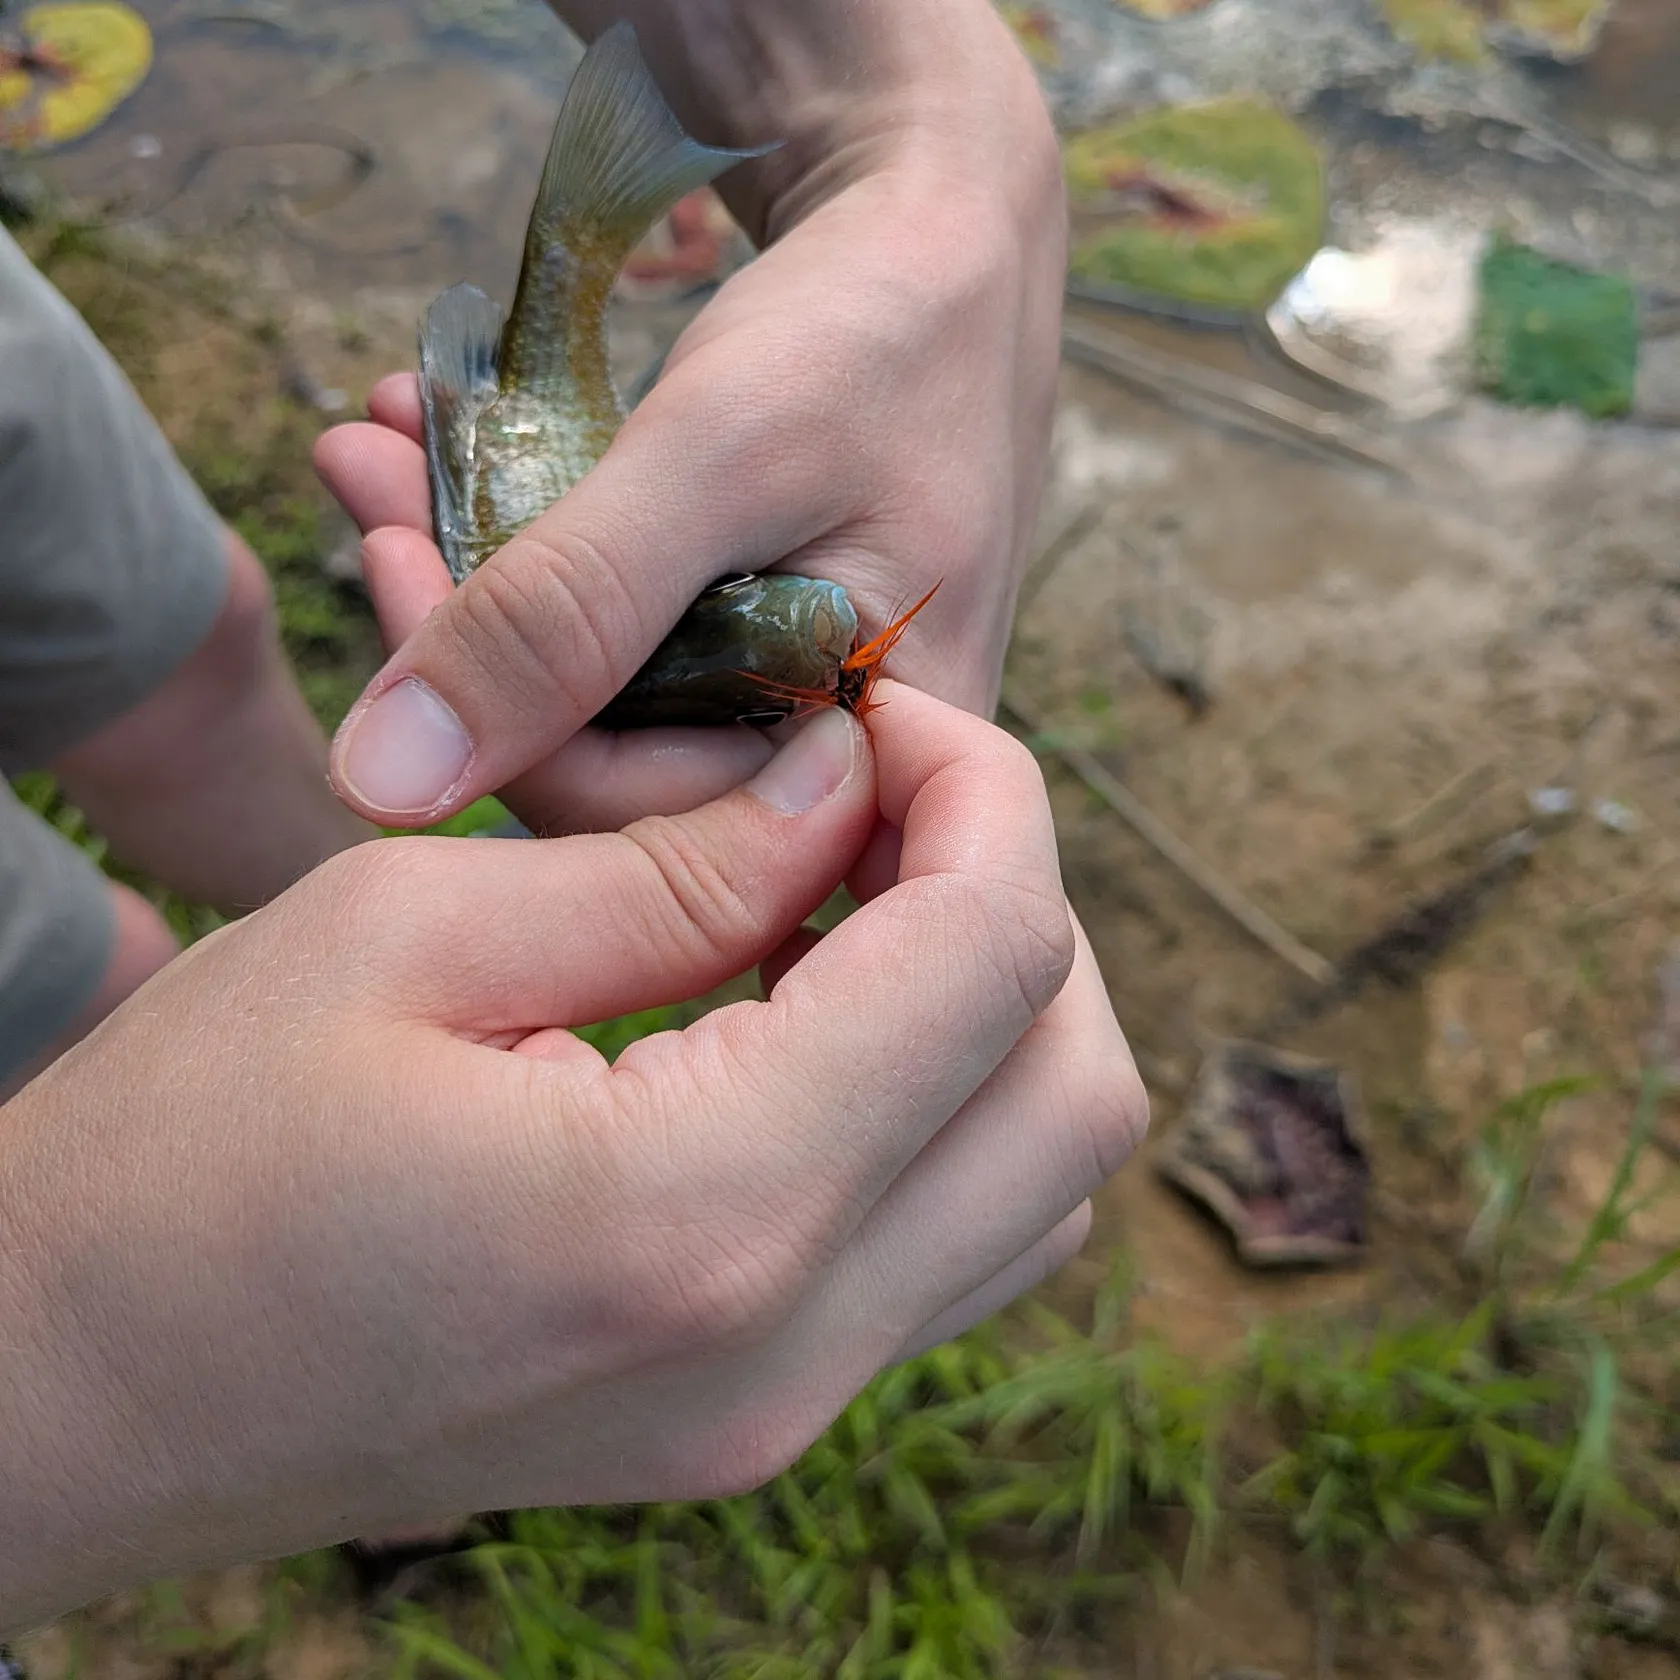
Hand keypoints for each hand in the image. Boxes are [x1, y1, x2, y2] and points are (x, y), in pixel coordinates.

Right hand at [0, 687, 1144, 1633]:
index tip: (879, 712)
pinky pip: (953, 1249)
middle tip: (874, 799)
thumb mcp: (411, 933)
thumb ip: (676, 860)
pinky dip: (937, 1110)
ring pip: (1042, 1182)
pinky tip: (807, 1018)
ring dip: (991, 1013)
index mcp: (705, 1209)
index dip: (981, 794)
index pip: (998, 959)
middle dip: (1015, 901)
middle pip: (1078, 1091)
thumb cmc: (181, 1149)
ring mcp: (782, 1411)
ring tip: (844, 901)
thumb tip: (843, 785)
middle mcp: (789, 1347)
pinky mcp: (752, 1421)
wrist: (69, 1390)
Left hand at [312, 0, 1064, 833]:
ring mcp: (787, 687)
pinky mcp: (749, 625)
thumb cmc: (883, 325)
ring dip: (474, 562)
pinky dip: (530, 533)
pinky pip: (617, 618)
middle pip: (604, 753)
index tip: (388, 553)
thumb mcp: (722, 458)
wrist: (952, 218)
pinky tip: (453, 437)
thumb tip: (384, 780)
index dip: (493, 716)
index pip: (641, 815)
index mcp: (872, 758)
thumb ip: (568, 616)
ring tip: (384, 440)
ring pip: (596, 685)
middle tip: (365, 473)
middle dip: (461, 620)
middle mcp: (831, 752)